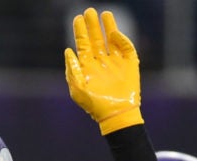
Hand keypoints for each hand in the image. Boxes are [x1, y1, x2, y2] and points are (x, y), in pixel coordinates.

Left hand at [64, 8, 142, 134]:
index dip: (80, 31)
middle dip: (93, 25)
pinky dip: (121, 39)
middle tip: (89, 11)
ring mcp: (115, 62)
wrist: (115, 114)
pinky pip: (126, 48)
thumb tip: (68, 50)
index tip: (78, 18)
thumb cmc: (94, 105)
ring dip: (108, 27)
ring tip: (104, 14)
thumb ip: (72, 69)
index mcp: (87, 66)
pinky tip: (114, 33)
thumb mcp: (78, 89)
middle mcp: (101, 62)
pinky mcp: (129, 64)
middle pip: (96, 38)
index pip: (83, 44)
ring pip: (110, 39)